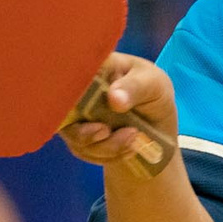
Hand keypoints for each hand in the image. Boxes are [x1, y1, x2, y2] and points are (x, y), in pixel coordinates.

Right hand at [63, 52, 179, 168]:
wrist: (159, 128)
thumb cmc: (154, 94)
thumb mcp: (154, 84)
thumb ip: (136, 87)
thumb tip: (114, 98)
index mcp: (93, 67)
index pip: (67, 71)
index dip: (70, 88)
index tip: (89, 104)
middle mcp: (78, 91)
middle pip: (64, 110)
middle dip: (86, 129)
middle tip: (107, 131)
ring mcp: (75, 116)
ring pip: (76, 136)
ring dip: (106, 144)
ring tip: (133, 136)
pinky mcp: (80, 139)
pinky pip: (85, 151)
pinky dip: (109, 154)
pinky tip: (131, 147)